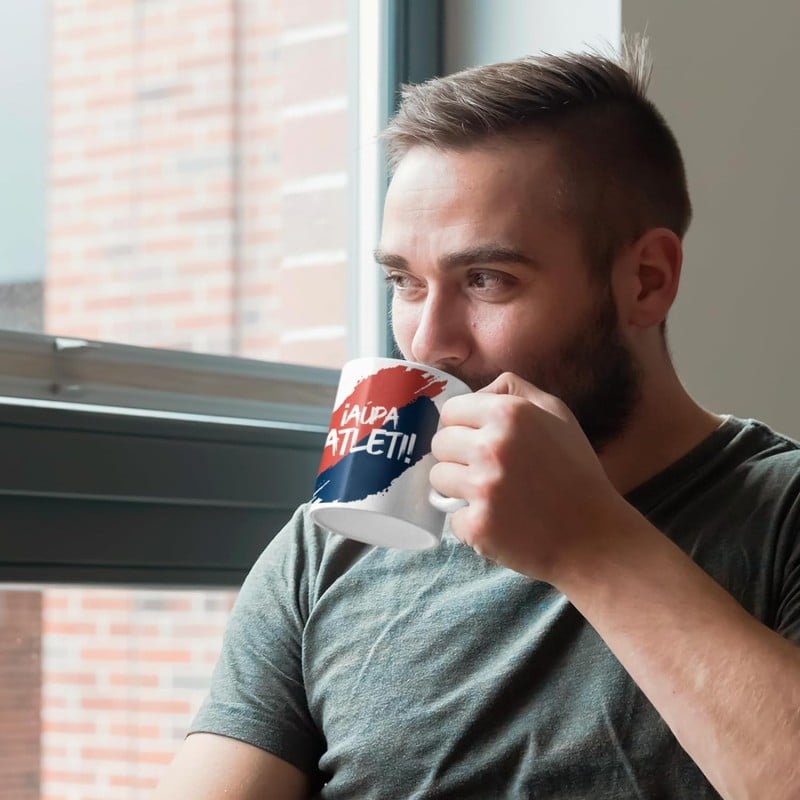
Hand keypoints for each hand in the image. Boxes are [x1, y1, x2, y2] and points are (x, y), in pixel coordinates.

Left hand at [430, 372, 629, 583]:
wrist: (595, 537)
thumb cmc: (576, 473)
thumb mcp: (557, 414)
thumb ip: (514, 390)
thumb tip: (474, 392)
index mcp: (509, 413)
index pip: (450, 411)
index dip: (461, 426)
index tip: (477, 441)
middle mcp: (491, 446)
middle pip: (439, 444)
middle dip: (457, 457)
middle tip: (488, 471)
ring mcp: (482, 488)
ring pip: (438, 479)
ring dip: (458, 488)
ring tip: (493, 496)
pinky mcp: (477, 525)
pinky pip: (451, 517)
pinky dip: (470, 522)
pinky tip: (499, 522)